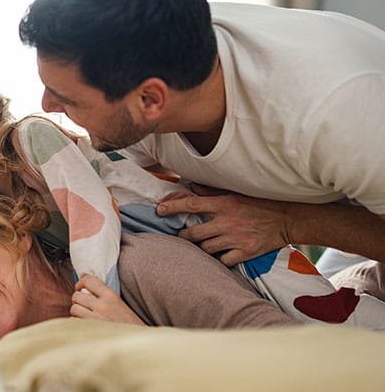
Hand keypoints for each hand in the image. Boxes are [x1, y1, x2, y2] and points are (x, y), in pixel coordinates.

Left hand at [70, 274, 143, 324]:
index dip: (80, 282)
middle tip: (82, 304)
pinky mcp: (92, 331)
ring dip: (76, 311)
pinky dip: (77, 322)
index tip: (80, 287)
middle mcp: (103, 306)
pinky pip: (76, 322)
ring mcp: (97, 319)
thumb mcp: (118, 303)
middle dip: (77, 299)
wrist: (136, 341)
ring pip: (74, 309)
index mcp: (111, 296)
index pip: (89, 281)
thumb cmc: (128, 323)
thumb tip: (83, 282)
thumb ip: (102, 294)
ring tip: (83, 315)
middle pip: (77, 295)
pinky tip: (86, 324)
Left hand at [156, 183, 290, 265]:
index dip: (172, 207)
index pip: (191, 204)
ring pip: (205, 248)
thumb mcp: (235, 193)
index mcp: (224, 204)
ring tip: (204, 244)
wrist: (287, 219)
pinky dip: (218, 259)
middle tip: (183, 235)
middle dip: (184, 235)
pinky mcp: (245, 253)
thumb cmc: (259, 204)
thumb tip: (190, 186)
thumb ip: (211, 192)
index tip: (158, 209)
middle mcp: (227, 222)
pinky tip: (219, 255)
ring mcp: (236, 239)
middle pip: (193, 233)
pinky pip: (222, 261)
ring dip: (201, 247)